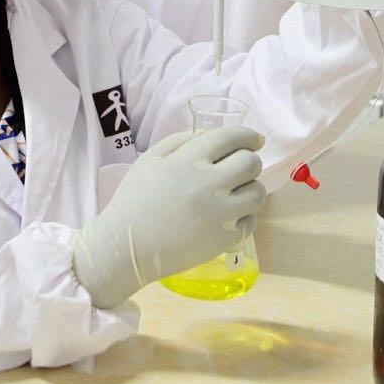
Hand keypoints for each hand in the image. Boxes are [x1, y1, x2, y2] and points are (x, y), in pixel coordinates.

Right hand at [72, 126, 265, 308]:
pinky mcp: (225, 239)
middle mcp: (209, 184)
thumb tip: (208, 136)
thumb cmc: (134, 201)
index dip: (248, 135)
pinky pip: (251, 221)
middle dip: (250, 161)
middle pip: (251, 163)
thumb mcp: (149, 160)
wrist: (126, 248)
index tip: (255, 140)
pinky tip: (226, 217)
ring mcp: (220, 214)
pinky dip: (243, 216)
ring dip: (250, 188)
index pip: (231, 137)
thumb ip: (180, 141)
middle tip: (241, 168)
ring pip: (257, 192)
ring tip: (235, 193)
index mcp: (189, 160)